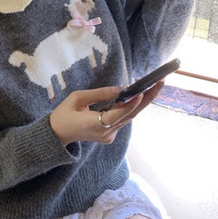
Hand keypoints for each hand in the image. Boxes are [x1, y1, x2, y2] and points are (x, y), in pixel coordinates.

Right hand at [49, 82, 164, 146]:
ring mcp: (109, 135)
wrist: (57, 134)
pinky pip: (122, 119)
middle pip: (130, 115)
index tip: (142, 91)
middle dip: (146, 98)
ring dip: (140, 101)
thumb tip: (120, 89)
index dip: (131, 104)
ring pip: (129, 117)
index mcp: (93, 124)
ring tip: (154, 85)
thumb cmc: (64, 114)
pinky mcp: (110, 135)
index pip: (117, 114)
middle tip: (160, 83)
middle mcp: (105, 132)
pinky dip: (129, 107)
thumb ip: (99, 94)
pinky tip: (136, 95)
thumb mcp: (77, 98)